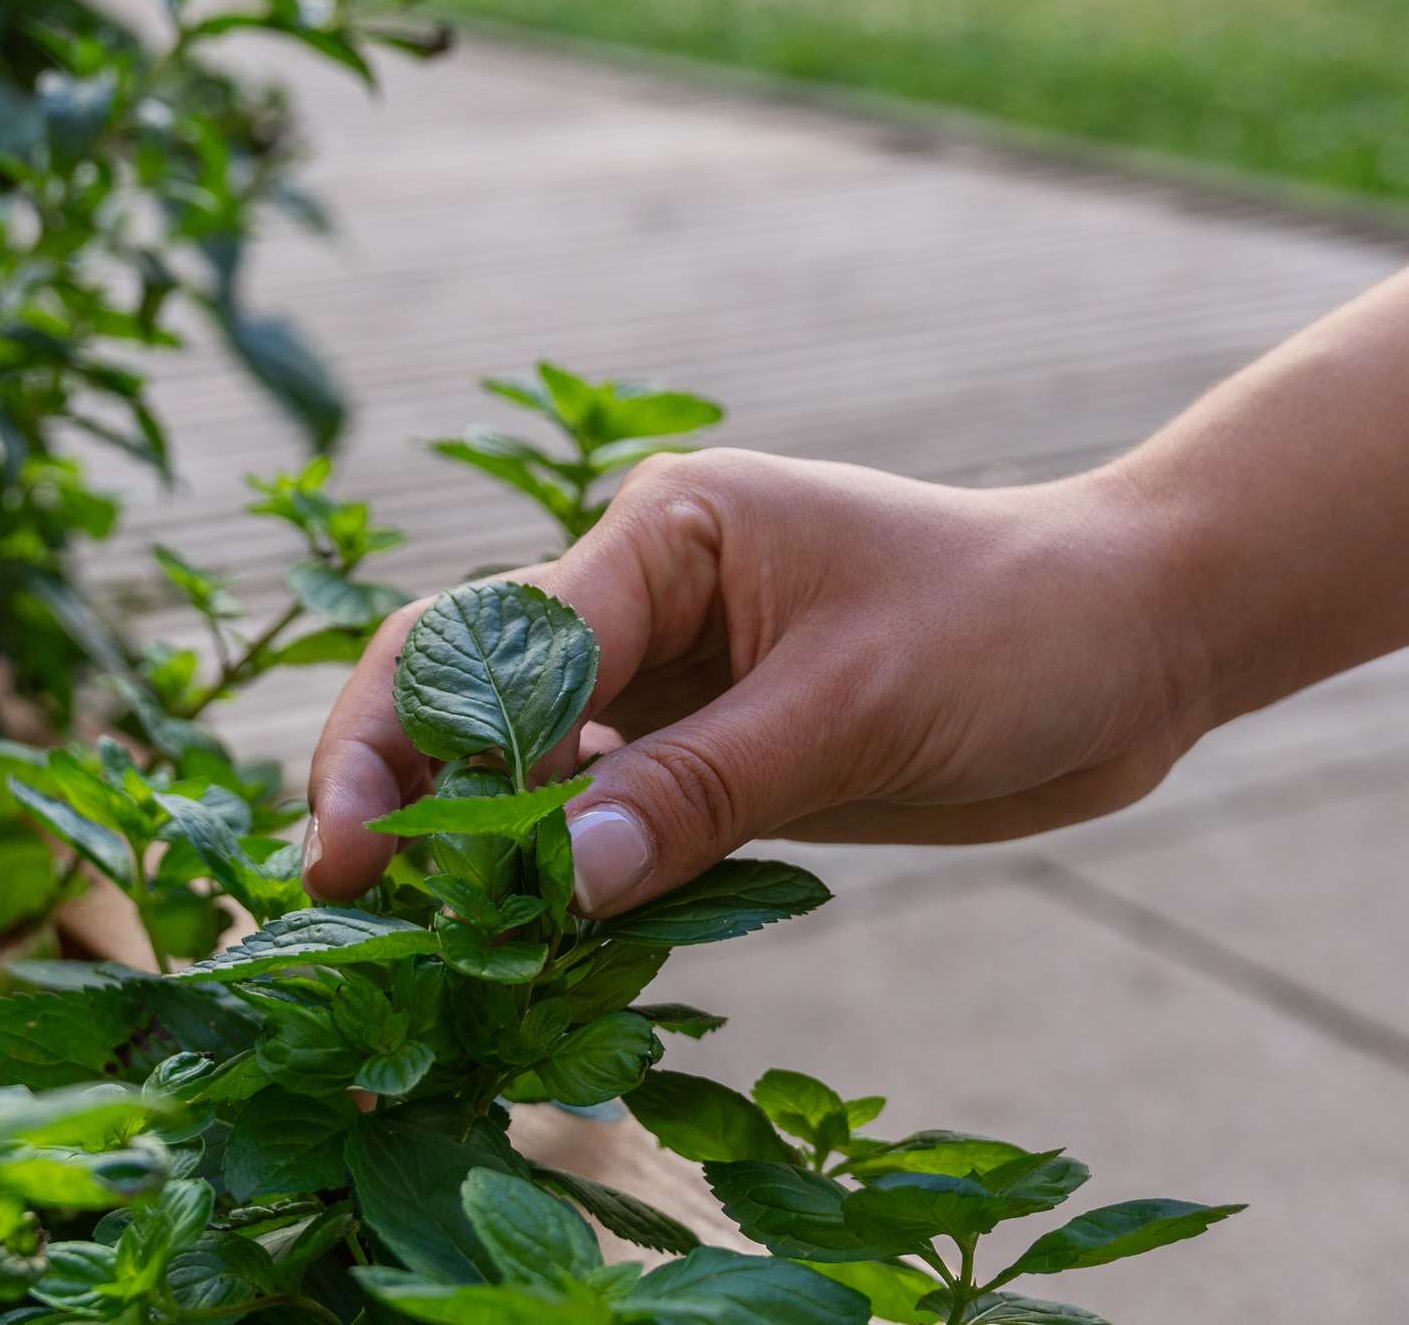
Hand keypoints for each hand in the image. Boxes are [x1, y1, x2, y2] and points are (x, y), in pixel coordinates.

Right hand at [303, 448, 1212, 916]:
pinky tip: (523, 938)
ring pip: (525, 759)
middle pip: (473, 682)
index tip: (368, 852)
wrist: (1129, 644)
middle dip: (398, 777)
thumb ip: (700, 791)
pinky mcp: (708, 752)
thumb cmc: (1009, 628)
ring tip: (409, 934)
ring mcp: (673, 678)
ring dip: (469, 838)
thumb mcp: (854, 708)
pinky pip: (603, 813)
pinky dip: (560, 873)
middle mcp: (644, 597)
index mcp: (664, 534)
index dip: (418, 743)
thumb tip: (560, 883)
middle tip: (343, 891)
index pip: (501, 639)